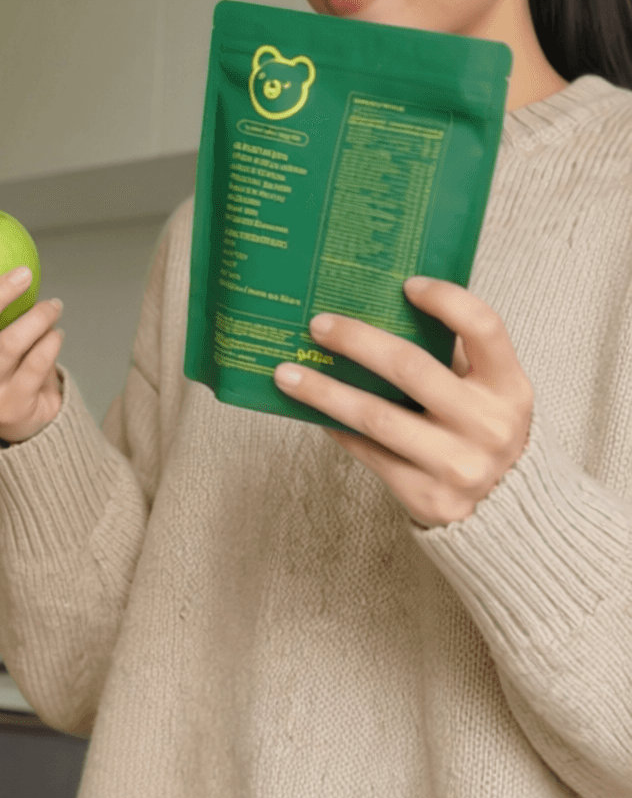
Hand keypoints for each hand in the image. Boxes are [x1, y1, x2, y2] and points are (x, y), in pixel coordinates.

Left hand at [273, 277, 533, 528]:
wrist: (505, 513)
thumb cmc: (483, 432)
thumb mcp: (489, 394)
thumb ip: (453, 357)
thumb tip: (382, 308)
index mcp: (510, 387)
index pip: (484, 326)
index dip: (446, 299)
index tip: (406, 284)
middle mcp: (489, 425)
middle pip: (412, 368)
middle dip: (357, 341)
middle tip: (318, 325)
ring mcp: (458, 464)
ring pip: (376, 416)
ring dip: (324, 391)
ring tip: (287, 373)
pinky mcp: (427, 496)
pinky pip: (368, 452)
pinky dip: (337, 427)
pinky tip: (311, 410)